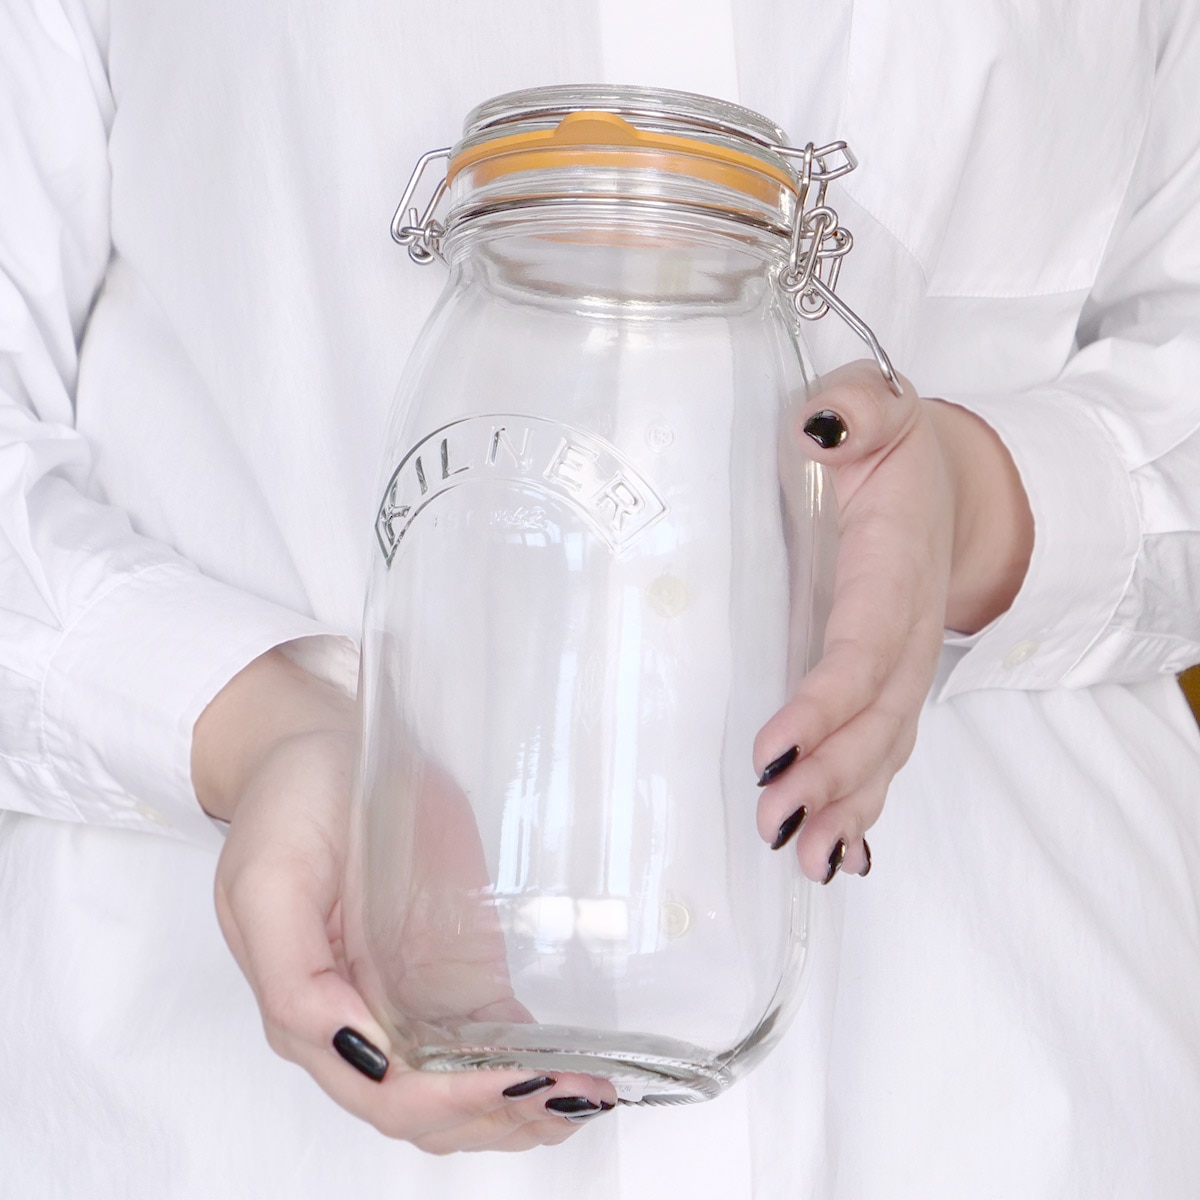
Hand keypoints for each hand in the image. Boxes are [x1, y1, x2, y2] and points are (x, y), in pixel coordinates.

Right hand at [193, 650, 613, 1152]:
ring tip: (586, 1095)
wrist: (320, 753)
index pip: (382, 1091)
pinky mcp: (453, 972)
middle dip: (497, 1112)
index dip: (447, 1098)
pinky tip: (576, 1074)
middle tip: (569, 1093)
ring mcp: (412, 998)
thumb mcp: (265, 882)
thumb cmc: (287, 809)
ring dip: (522, 1106)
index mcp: (311, 1011)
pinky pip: (489, 1039)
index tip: (511, 1078)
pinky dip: (527, 1067)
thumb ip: (292, 976)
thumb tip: (352, 1046)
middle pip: (429, 1108)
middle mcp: (364, 1020)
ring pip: (462, 1089)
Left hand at [753, 362, 1033, 882]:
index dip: (824, 701)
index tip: (773, 749)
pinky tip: (838, 855)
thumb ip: (855, 410)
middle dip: (832, 777)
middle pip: (879, 718)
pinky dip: (865, 805)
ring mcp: (902, 663)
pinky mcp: (887, 683)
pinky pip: (884, 750)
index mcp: (896, 568)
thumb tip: (821, 428)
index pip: (864, 647)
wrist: (943, 482)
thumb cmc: (888, 448)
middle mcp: (908, 630)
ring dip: (848, 807)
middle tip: (777, 824)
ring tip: (805, 860)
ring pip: (885, 747)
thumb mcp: (874, 406)